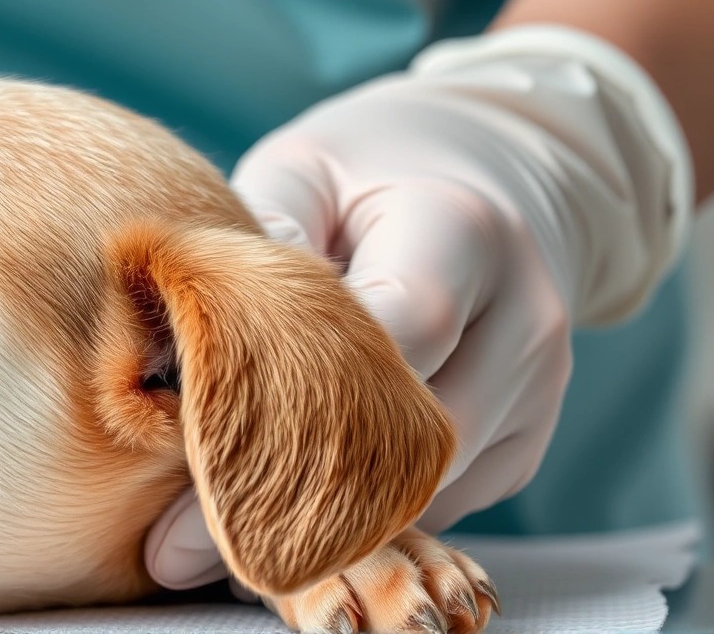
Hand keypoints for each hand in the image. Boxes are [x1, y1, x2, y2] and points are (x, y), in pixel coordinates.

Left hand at [145, 25, 690, 588]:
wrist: (490, 177)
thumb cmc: (367, 172)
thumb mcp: (302, 172)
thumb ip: (255, 245)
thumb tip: (182, 349)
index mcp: (462, 231)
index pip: (394, 335)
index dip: (294, 399)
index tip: (190, 451)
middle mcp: (521, 319)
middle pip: (411, 438)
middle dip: (293, 487)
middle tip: (176, 542)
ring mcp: (537, 388)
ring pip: (425, 491)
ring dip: (322, 519)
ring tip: (209, 534)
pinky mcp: (527, 441)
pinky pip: (439, 506)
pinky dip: (361, 517)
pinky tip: (282, 514)